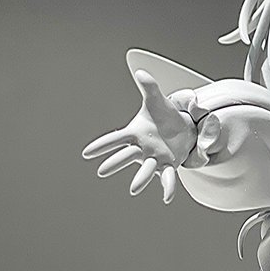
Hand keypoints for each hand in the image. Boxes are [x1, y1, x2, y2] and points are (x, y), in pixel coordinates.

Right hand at [82, 69, 197, 201]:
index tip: (86, 153)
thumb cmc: (165, 116)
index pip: (115, 139)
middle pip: (126, 156)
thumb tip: (141, 71)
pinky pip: (168, 178)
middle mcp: (142, 149)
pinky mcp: (169, 165)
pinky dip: (168, 187)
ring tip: (134, 189)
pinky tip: (167, 198)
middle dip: (114, 163)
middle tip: (101, 172)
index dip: (101, 146)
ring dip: (140, 179)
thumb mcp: (157, 100)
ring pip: (146, 169)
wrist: (183, 128)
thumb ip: (149, 87)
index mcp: (135, 133)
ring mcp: (155, 158)